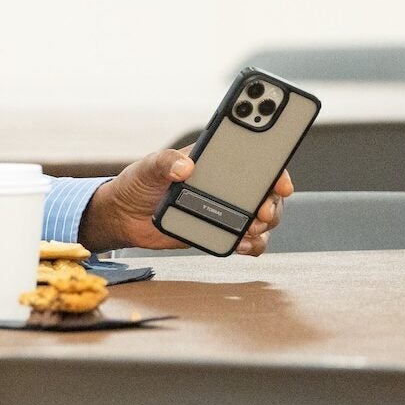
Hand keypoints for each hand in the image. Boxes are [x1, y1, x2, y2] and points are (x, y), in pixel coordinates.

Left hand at [77, 148, 292, 255]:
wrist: (124, 216)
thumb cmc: (138, 183)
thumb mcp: (148, 166)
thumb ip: (166, 162)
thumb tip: (186, 167)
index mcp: (215, 161)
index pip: (255, 160)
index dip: (274, 169)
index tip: (280, 182)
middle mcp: (227, 185)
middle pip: (265, 192)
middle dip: (273, 203)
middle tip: (263, 212)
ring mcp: (225, 209)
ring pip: (262, 218)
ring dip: (264, 226)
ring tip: (249, 229)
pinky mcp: (218, 231)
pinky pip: (247, 240)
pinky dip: (252, 244)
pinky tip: (242, 244)